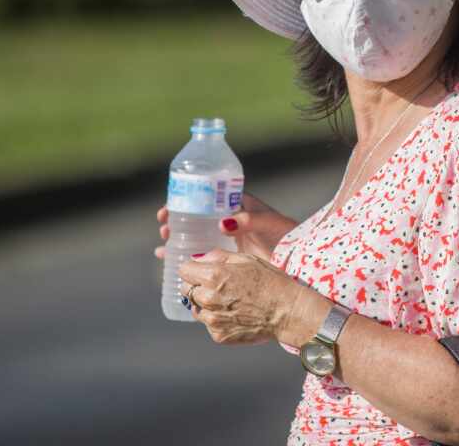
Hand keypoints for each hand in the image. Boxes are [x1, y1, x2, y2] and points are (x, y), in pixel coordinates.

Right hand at [154, 192, 298, 261]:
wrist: (295, 257)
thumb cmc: (284, 233)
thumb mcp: (267, 222)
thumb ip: (248, 220)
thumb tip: (222, 224)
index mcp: (236, 204)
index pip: (205, 197)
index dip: (184, 200)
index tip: (168, 208)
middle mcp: (227, 219)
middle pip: (195, 216)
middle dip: (176, 220)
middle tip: (164, 228)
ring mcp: (225, 238)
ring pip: (194, 235)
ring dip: (177, 238)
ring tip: (163, 245)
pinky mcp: (225, 255)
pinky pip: (200, 253)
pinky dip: (184, 255)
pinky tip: (168, 260)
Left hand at [177, 249, 327, 346]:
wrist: (288, 312)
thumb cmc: (272, 282)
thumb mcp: (247, 259)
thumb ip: (218, 256)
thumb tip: (198, 258)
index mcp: (214, 276)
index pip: (184, 270)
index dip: (194, 268)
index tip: (203, 270)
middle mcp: (208, 299)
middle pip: (186, 290)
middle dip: (198, 285)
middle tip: (219, 285)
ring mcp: (212, 320)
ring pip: (196, 308)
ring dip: (207, 303)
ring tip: (230, 300)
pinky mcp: (218, 335)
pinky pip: (209, 324)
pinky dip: (217, 318)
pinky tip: (236, 313)